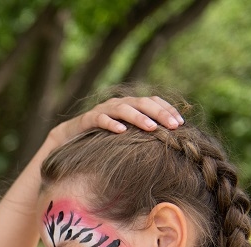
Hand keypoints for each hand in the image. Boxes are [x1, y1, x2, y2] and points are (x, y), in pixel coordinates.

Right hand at [48, 96, 183, 146]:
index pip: (153, 101)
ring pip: (123, 109)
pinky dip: (111, 124)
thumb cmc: (100, 139)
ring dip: (139, 118)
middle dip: (160, 113)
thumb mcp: (124, 136)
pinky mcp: (87, 119)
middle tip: (174, 126)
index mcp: (129, 105)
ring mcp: (102, 110)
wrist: (68, 139)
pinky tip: (121, 131)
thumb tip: (168, 141)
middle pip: (142, 102)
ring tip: (152, 128)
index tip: (182, 123)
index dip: (168, 109)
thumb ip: (141, 133)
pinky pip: (100, 119)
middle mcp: (117, 103)